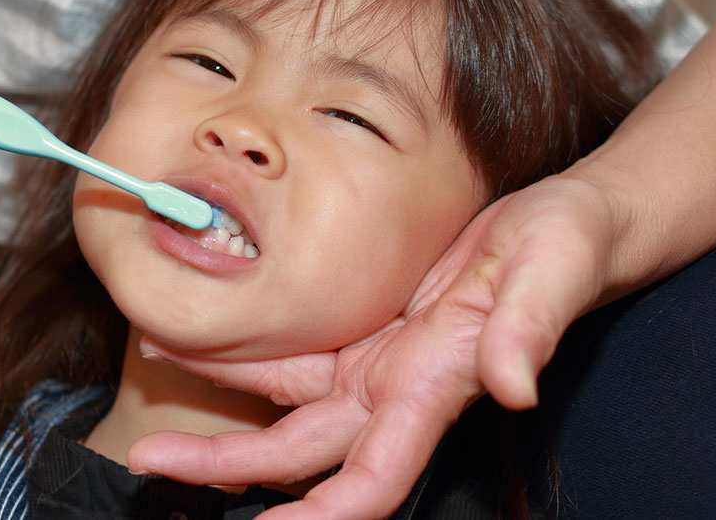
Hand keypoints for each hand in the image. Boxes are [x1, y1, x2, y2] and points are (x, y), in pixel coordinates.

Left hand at [127, 175, 618, 518]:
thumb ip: (528, 329)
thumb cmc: (565, 247)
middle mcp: (395, 392)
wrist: (560, 224)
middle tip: (150, 458)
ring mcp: (374, 367)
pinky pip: (287, 357)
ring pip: (281, 409)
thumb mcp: (550, 272)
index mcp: (433, 390)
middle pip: (299, 455)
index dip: (321, 516)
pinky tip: (189, 340)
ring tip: (152, 388)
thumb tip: (513, 387)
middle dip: (224, 464)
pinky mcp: (361, 334)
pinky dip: (236, 354)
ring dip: (217, 411)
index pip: (372, 481)